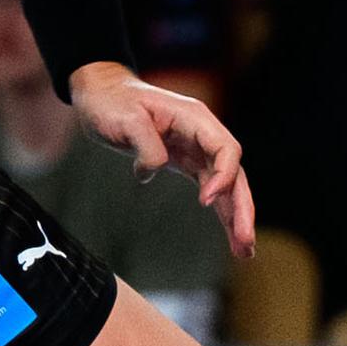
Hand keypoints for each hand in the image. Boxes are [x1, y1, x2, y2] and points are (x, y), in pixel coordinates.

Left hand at [69, 63, 255, 256]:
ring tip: (244, 252)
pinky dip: (220, 211)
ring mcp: (196, 149)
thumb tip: (155, 170)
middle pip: (234, 173)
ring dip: (236, 217)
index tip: (206, 201)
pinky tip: (229, 235)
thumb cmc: (112, 102)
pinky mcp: (185, 162)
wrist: (101, 94)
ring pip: (226, 185)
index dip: (223, 176)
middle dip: (242, 208)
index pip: (225, 149)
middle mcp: (202, 134)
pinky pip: (210, 188)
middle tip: (246, 242)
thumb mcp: (125, 119)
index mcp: (194, 118)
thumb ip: (146, 145)